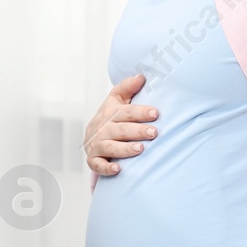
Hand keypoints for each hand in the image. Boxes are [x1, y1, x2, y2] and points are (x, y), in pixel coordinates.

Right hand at [84, 73, 156, 188]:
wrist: (91, 137)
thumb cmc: (110, 118)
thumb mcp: (116, 101)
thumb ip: (127, 88)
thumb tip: (141, 77)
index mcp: (109, 113)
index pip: (125, 112)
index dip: (139, 112)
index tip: (155, 113)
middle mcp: (102, 129)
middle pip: (119, 130)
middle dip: (137, 131)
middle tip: (153, 132)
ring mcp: (96, 145)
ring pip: (110, 147)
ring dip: (125, 148)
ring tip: (140, 148)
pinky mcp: (93, 160)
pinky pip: (98, 165)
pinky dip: (106, 168)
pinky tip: (118, 169)